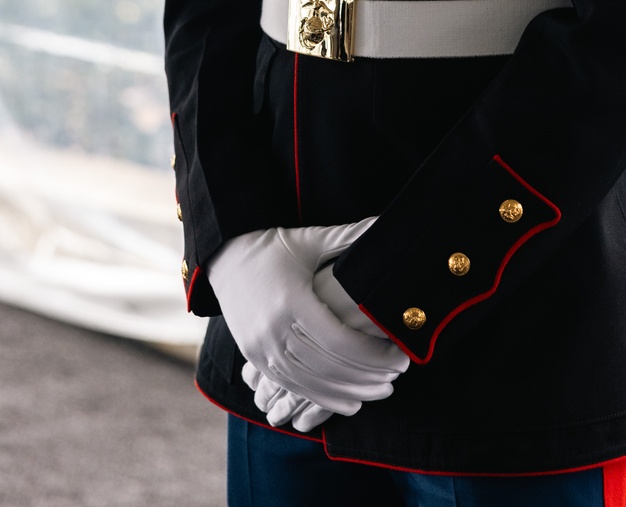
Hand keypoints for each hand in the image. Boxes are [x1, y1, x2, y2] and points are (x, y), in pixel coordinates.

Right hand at [207, 219, 406, 417]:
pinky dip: (322, 399)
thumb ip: (348, 238)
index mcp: (292, 300)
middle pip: (328, 366)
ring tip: (380, 392)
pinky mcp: (255, 358)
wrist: (225, 256)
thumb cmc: (274, 246)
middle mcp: (273, 329)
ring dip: (349, 393)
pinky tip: (349, 403)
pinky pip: (293, 387)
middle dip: (368, 376)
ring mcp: (261, 348)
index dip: (372, 354)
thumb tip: (384, 222)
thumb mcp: (310, 239)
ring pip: (311, 383)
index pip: (339, 340)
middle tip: (398, 376)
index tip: (400, 355)